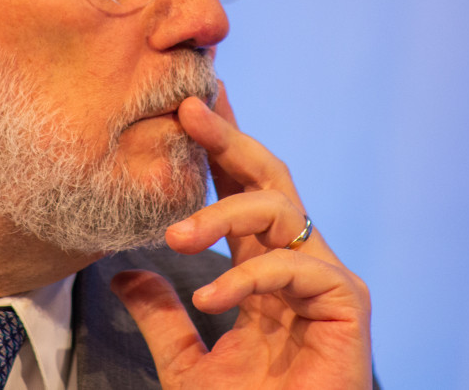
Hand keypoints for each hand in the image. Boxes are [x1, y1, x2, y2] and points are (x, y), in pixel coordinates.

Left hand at [110, 83, 372, 388]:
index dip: (217, 148)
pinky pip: (295, 266)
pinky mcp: (347, 304)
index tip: (188, 105)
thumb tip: (121, 274)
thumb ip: (161, 317)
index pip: (241, 193)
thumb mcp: (186, 363)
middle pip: (270, 180)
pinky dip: (248, 278)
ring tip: (174, 236)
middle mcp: (299, 265)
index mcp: (265, 270)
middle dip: (229, 140)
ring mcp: (326, 281)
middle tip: (190, 108)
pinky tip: (209, 299)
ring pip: (281, 211)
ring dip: (222, 215)